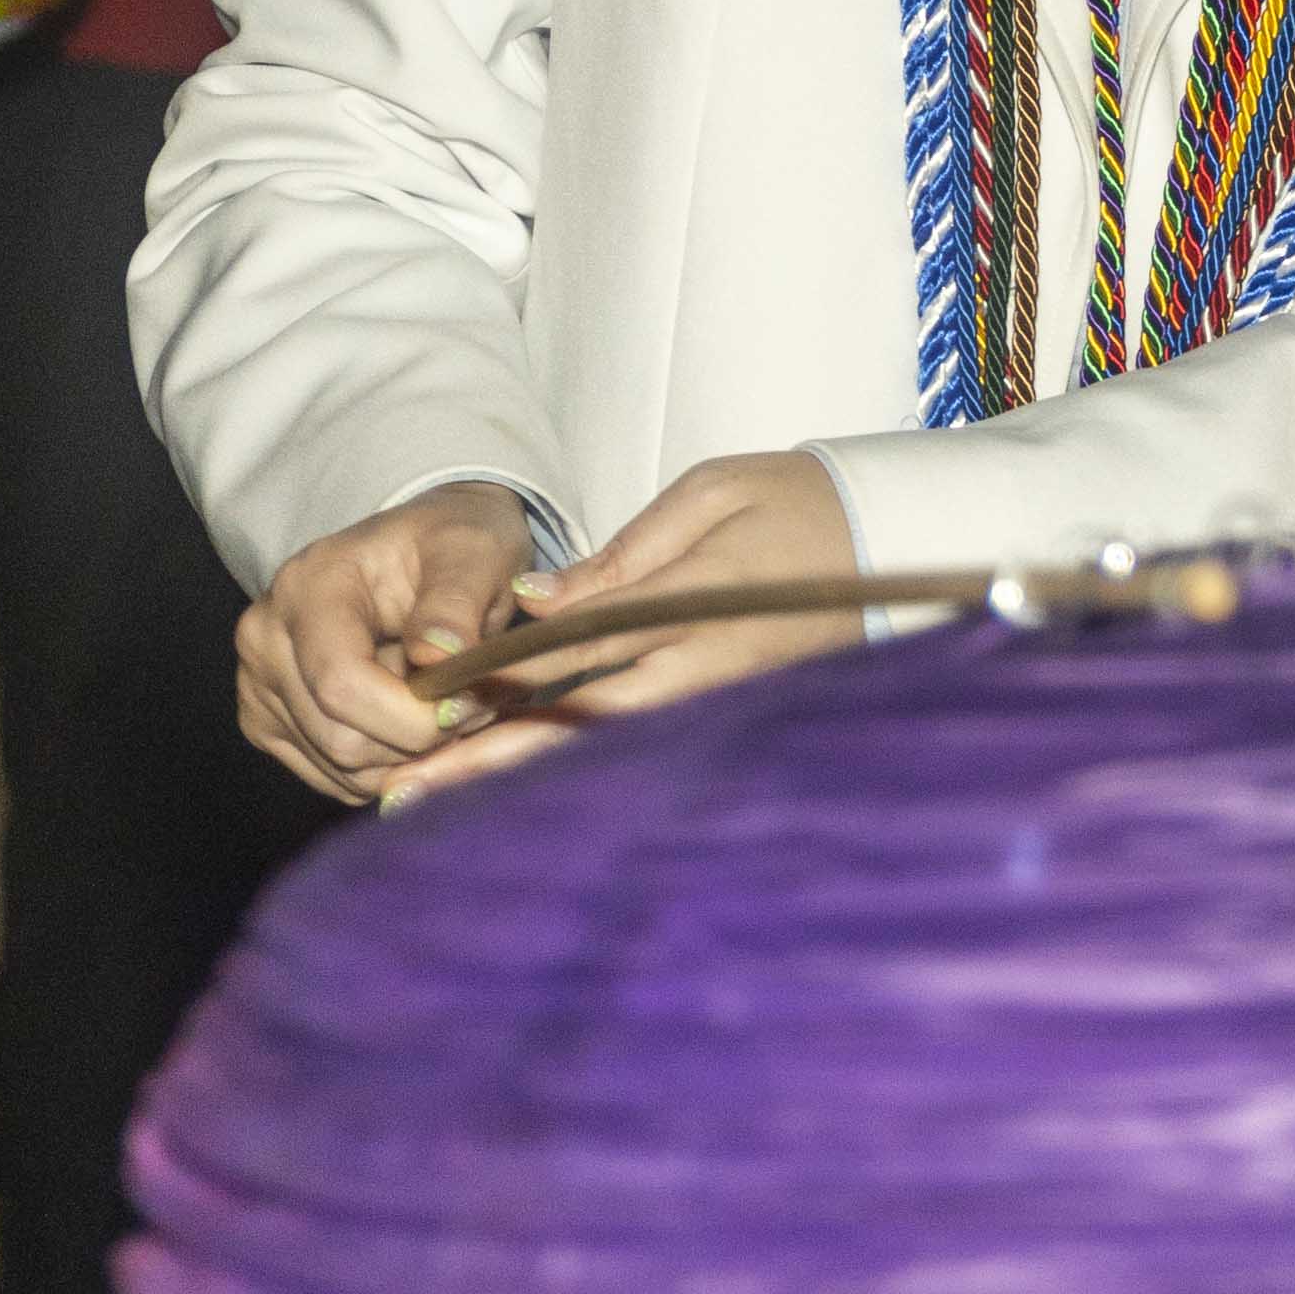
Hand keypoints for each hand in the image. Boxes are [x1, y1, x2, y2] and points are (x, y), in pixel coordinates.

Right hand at [234, 481, 540, 804]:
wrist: (424, 548)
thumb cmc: (452, 544)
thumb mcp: (473, 550)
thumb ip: (456, 603)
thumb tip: (438, 655)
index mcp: (307, 588)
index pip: (342, 684)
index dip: (412, 715)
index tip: (473, 704)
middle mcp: (265, 639)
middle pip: (340, 738)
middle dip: (420, 737)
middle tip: (475, 705)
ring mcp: (260, 687)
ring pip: (342, 769)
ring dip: (410, 754)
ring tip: (448, 703)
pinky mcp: (270, 725)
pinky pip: (338, 779)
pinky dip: (389, 765)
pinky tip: (414, 718)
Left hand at [384, 449, 862, 799]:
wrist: (892, 537)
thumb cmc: (799, 504)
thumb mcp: (711, 495)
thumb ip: (622, 554)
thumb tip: (532, 602)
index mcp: (694, 613)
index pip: (577, 655)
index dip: (497, 686)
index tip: (423, 712)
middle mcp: (697, 671)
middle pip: (575, 726)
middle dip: (487, 763)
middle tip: (402, 796)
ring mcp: (709, 698)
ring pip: (595, 744)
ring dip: (514, 772)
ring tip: (431, 798)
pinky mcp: (715, 706)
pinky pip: (626, 737)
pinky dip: (563, 755)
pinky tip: (510, 770)